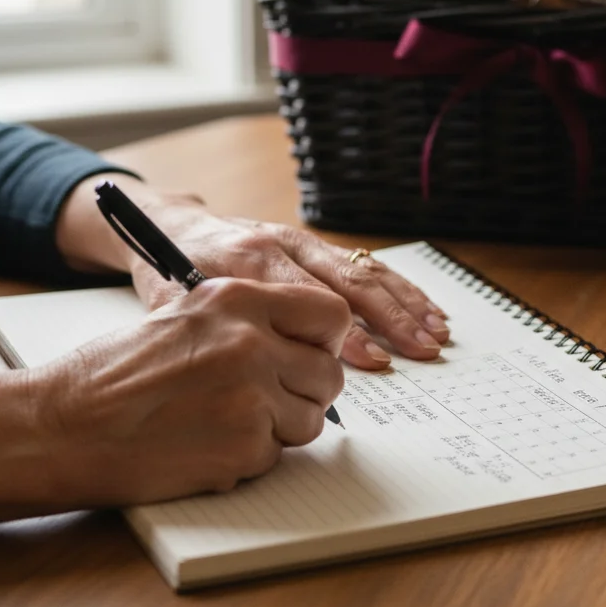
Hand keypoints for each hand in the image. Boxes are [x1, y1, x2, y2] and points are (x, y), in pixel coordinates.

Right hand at [34, 278, 351, 504]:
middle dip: (308, 390)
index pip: (331, 313)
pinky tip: (209, 444)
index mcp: (240, 298)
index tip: (313, 352)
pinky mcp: (243, 447)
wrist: (64, 426)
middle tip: (274, 397)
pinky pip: (277, 454)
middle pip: (329, 372)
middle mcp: (253, 341)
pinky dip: (251, 456)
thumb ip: (248, 318)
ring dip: (283, 426)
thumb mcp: (187, 313)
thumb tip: (300, 339)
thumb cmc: (114, 373)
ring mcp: (252, 396)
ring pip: (312, 419)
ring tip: (232, 420)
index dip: (326, 340)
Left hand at [129, 208, 450, 370]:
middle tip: (421, 347)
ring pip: (364, 268)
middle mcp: (283, 244)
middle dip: (392, 316)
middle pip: (349, 279)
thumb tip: (264, 381)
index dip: (346, 335)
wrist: (171, 225)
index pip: (311, 300)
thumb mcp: (178, 305)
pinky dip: (396, 286)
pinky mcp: (312, 243)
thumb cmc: (170, 271)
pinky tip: (421, 306)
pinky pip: (362, 262)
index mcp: (251, 261)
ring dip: (404, 301)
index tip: (377, 363)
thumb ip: (220, 334)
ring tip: (435, 330)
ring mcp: (302, 240)